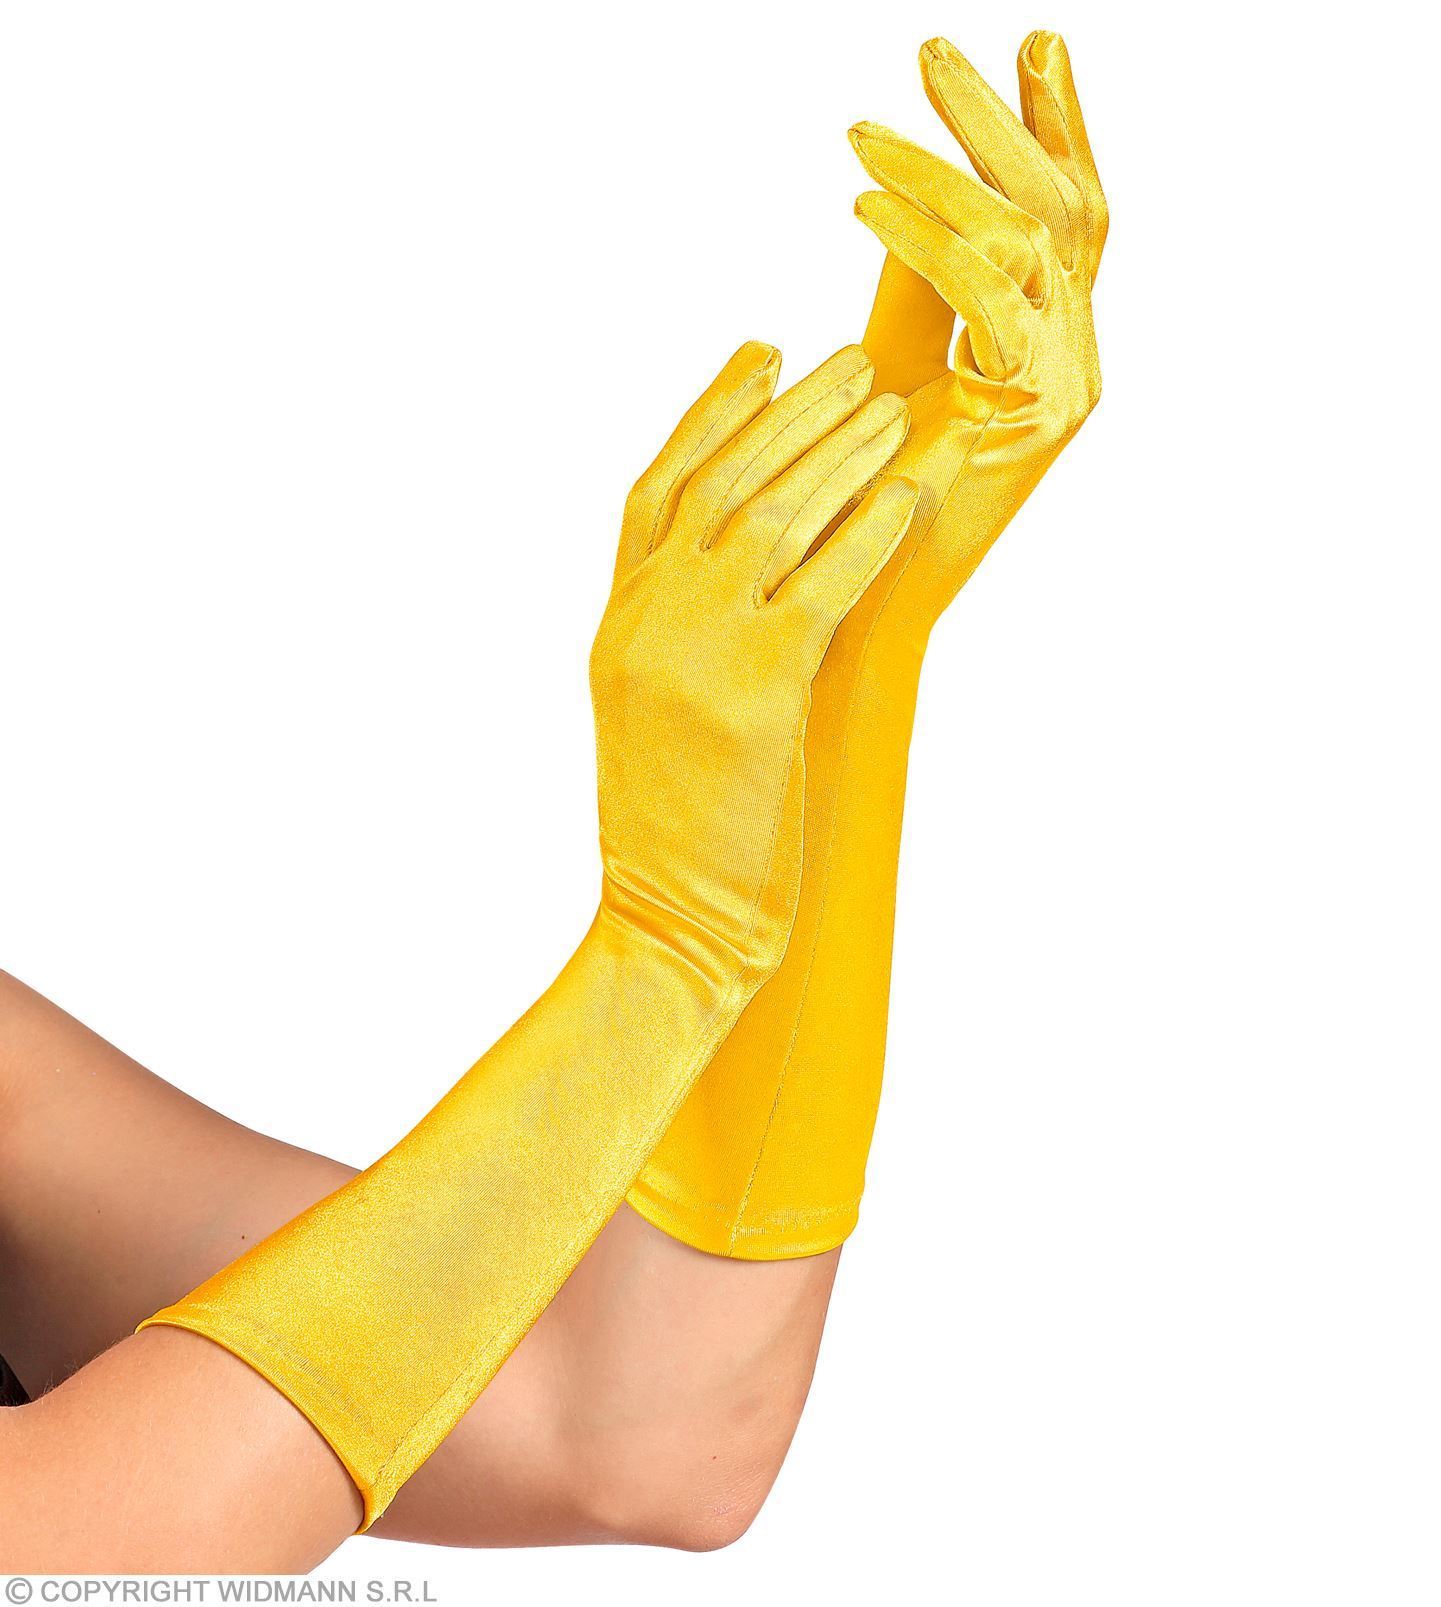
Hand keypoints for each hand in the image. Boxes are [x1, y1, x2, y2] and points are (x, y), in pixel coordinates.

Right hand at [592, 342, 916, 984]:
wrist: (666, 922)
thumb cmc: (677, 832)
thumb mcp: (655, 716)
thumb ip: (687, 634)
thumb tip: (762, 572)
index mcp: (617, 625)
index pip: (657, 489)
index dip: (710, 412)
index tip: (762, 353)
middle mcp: (646, 623)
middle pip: (723, 484)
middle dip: (794, 414)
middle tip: (855, 361)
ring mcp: (695, 654)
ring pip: (774, 518)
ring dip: (841, 453)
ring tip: (894, 406)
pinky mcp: (756, 696)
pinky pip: (824, 586)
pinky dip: (870, 532)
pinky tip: (910, 494)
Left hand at [853, 29, 1106, 621]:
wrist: (859, 592)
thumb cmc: (864, 484)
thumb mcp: (894, 356)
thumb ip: (917, 276)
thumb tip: (902, 179)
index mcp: (1052, 339)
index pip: (1068, 213)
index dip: (1053, 126)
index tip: (1032, 41)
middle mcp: (1077, 355)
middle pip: (1066, 207)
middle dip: (1000, 121)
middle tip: (931, 50)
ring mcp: (1069, 385)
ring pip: (1032, 239)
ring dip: (942, 171)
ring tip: (860, 134)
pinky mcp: (1039, 414)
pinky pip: (990, 296)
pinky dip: (927, 239)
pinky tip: (864, 203)